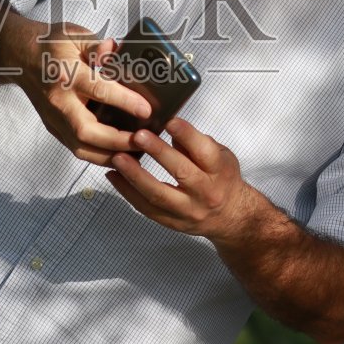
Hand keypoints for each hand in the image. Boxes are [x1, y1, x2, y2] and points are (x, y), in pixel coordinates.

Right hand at [5, 17, 151, 165]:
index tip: (146, 110)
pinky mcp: (54, 127)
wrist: (21, 56)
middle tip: (143, 141)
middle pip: (86, 131)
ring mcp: (54, 118)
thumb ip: (98, 46)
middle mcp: (58, 100)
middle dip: (117, 141)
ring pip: (80, 147)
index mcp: (65, 74)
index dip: (125, 101)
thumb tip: (116, 50)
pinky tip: (118, 154)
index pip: (98, 90)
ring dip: (109, 155)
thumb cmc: (50, 45)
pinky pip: (76, 148)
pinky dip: (98, 155)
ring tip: (135, 154)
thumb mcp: (75, 36)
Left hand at [105, 117, 264, 243]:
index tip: (169, 121)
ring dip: (135, 175)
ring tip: (118, 158)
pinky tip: (113, 176)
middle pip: (181, 173)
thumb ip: (195, 143)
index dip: (187, 136)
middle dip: (158, 153)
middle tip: (138, 136)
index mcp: (220, 171)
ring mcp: (188, 210)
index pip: (204, 152)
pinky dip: (127, 192)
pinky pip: (146, 208)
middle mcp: (205, 192)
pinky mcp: (172, 222)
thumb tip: (167, 124)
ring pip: (158, 195)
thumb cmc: (222, 178)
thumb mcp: (220, 155)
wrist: (230, 216)